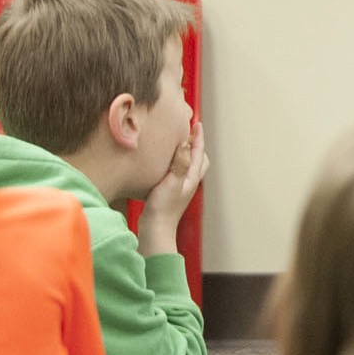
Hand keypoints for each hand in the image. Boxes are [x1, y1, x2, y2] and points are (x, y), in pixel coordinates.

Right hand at [139, 120, 206, 254]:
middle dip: (196, 145)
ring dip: (185, 154)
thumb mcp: (171, 182)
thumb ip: (180, 163)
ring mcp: (180, 188)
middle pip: (198, 159)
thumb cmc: (163, 208)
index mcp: (192, 177)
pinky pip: (177, 173)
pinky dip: (175, 164)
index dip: (198, 137)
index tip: (197, 124)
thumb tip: (186, 143)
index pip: (198, 152)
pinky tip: (162, 165)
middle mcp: (188, 182)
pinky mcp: (170, 193)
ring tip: (177, 144)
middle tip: (189, 133)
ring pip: (187, 166)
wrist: (155, 230)